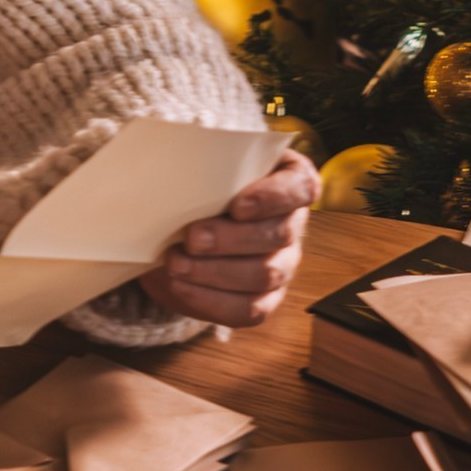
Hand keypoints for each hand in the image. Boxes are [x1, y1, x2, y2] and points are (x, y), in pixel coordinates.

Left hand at [139, 151, 318, 330]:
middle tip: (192, 238)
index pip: (300, 187)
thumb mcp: (200, 166)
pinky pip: (249, 309)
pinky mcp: (265, 298)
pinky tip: (182, 286)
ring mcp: (283, 264)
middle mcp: (292, 224)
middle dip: (231, 239)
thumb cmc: (198, 187)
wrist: (179, 230)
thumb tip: (170, 168)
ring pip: (265, 275)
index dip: (273, 198)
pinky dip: (213, 301)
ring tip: (177, 264)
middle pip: (278, 235)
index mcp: (288, 181)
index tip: (237, 206)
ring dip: (216, 272)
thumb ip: (198, 160)